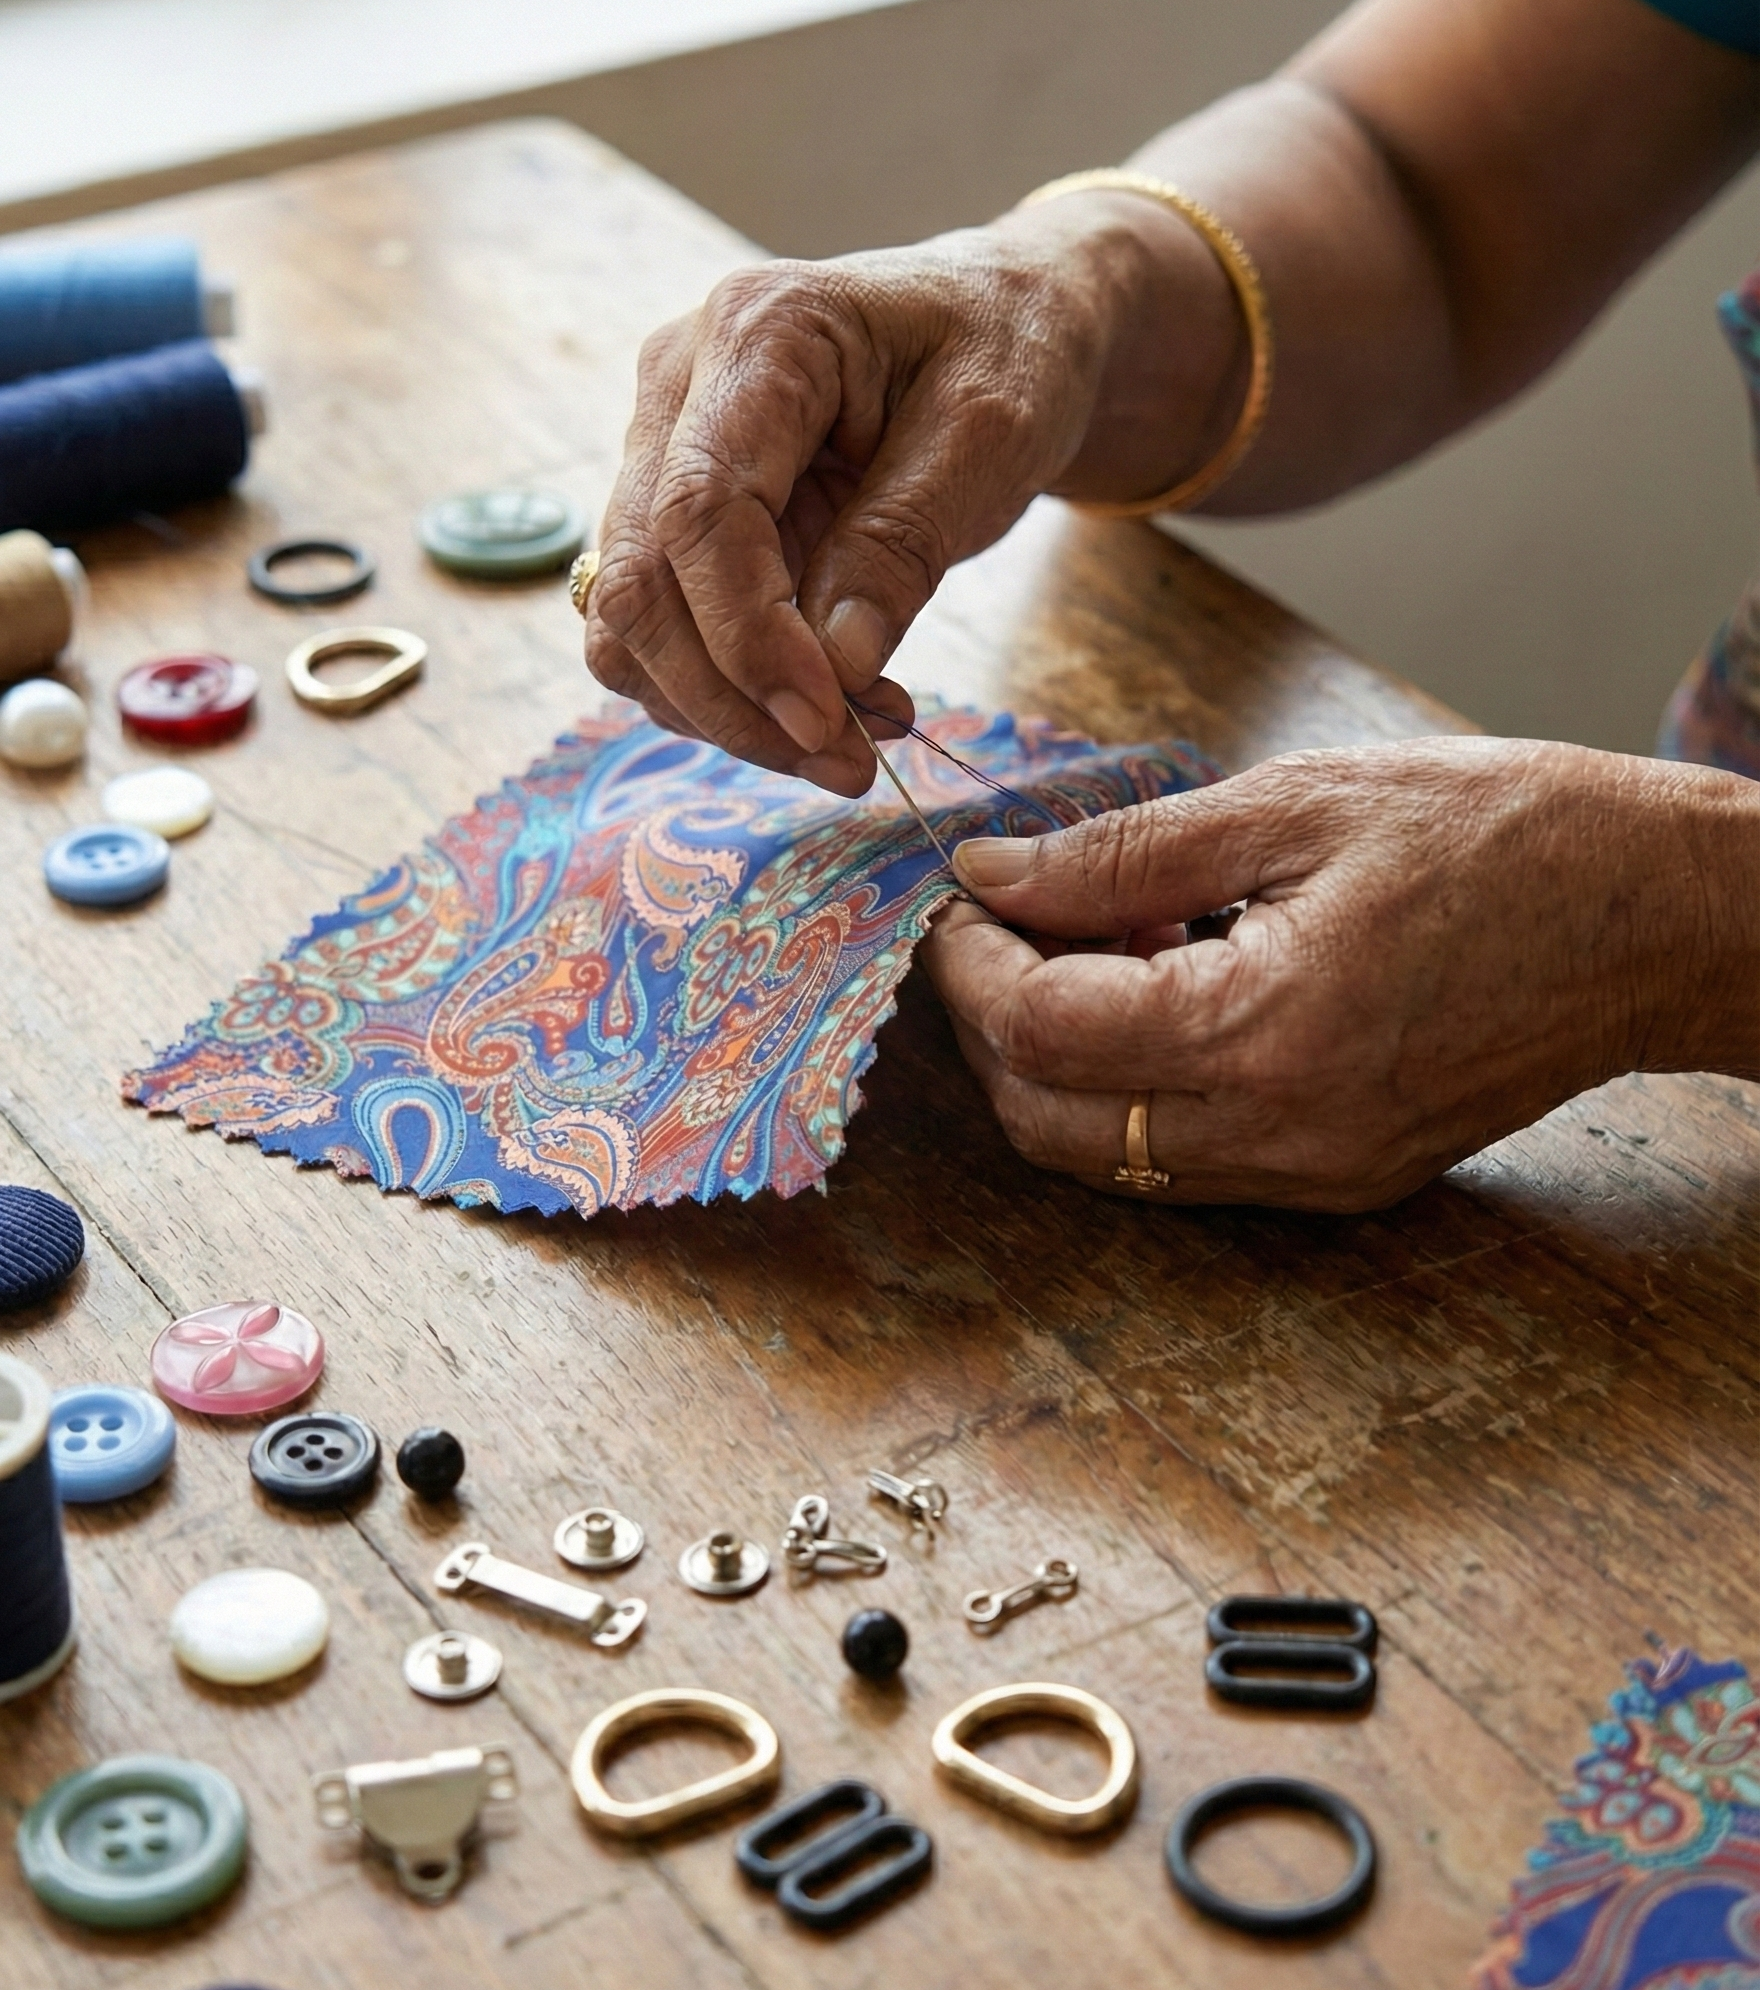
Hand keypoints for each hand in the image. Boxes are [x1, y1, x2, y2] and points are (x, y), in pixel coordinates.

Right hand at [583, 197, 1240, 794]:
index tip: (828, 723)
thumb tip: (833, 672)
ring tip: (852, 738)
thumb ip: (903, 545)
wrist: (1001, 325)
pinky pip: (659, 633)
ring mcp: (660, 450)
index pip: (701, 511)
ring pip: (631, 624)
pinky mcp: (670, 514)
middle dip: (735, 700)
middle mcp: (676, 386)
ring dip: (727, 712)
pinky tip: (828, 703)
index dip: (749, 637)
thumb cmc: (1006, 355)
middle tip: (849, 764)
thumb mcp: (990, 437)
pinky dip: (728, 694)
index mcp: (758, 332)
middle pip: (642, 581)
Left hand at [919, 738, 1759, 1209]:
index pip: (1043, 1031)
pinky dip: (1133, 1088)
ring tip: (1087, 950)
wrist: (1656, 918)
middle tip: (999, 926)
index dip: (971, 965)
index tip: (960, 899)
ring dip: (1056, 1063)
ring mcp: (1312, 1173)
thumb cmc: (1502, 834)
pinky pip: (1182, 1161)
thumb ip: (1123, 852)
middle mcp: (1279, 1133)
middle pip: (1048, 1122)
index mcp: (1265, 1030)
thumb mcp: (1297, 804)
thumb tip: (992, 873)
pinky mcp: (1339, 1178)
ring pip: (1105, 1158)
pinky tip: (1160, 994)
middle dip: (991, 1026)